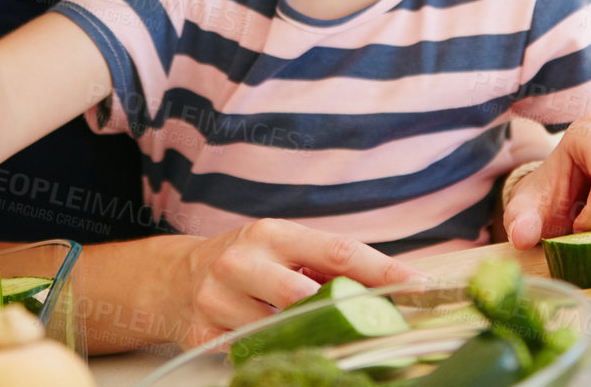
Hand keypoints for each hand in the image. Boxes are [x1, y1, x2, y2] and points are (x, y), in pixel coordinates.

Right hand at [159, 219, 429, 349]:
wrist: (172, 279)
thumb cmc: (246, 263)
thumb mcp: (281, 248)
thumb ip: (327, 264)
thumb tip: (394, 284)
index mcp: (273, 234)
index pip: (337, 251)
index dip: (382, 270)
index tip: (418, 286)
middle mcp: (242, 261)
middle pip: (303, 296)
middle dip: (340, 315)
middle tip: (376, 329)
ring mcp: (218, 299)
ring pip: (277, 332)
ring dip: (302, 340)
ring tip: (316, 339)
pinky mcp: (202, 335)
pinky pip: (249, 355)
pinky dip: (269, 356)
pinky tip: (275, 349)